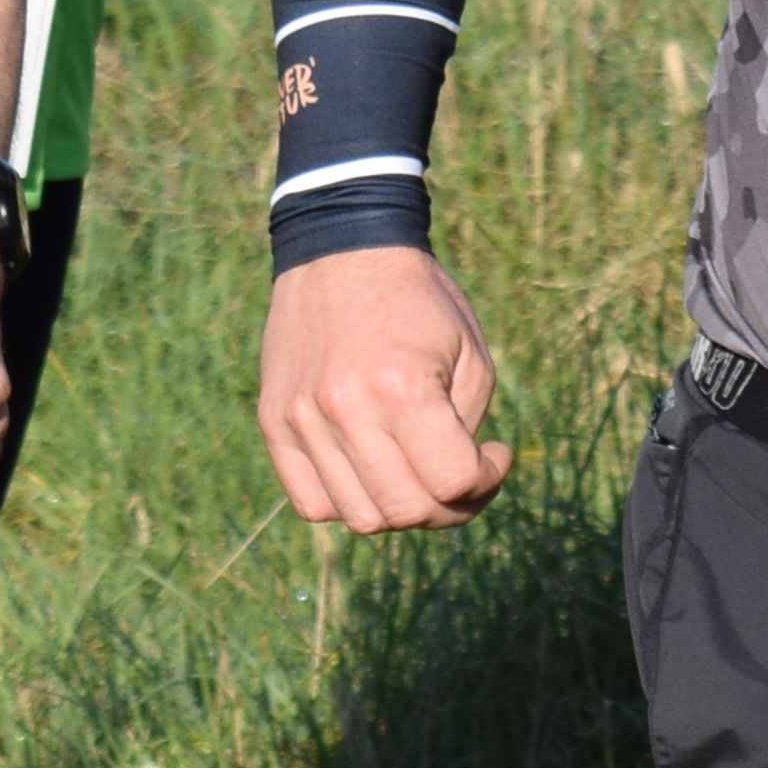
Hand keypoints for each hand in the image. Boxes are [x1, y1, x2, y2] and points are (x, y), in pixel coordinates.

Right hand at [258, 244, 509, 531]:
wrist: (342, 250)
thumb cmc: (420, 303)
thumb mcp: (472, 356)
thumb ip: (466, 432)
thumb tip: (454, 492)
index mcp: (402, 387)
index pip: (452, 483)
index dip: (487, 482)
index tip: (493, 454)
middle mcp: (345, 410)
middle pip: (406, 512)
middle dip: (449, 508)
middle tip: (462, 478)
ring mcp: (301, 420)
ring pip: (360, 517)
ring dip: (401, 509)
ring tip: (417, 473)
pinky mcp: (274, 423)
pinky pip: (312, 503)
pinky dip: (348, 503)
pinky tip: (372, 472)